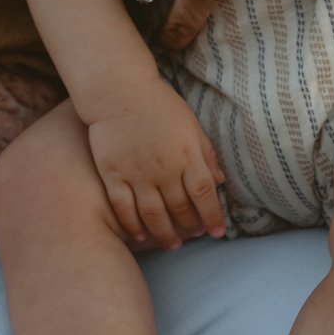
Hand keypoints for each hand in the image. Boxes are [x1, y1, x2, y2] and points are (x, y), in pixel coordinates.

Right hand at [85, 79, 225, 250]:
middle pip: (180, 208)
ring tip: (172, 244)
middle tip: (194, 236)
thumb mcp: (190, 124)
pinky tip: (140, 236)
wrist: (118, 90)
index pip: (205, 194)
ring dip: (165, 234)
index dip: (213, 216)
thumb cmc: (159, 104)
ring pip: (153, 215)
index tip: (218, 232)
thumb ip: (206, 153)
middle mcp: (164, 168)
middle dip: (190, 227)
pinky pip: (124, 208)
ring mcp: (137, 173)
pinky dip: (133, 226)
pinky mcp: (113, 174)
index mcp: (186, 154)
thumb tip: (220, 181)